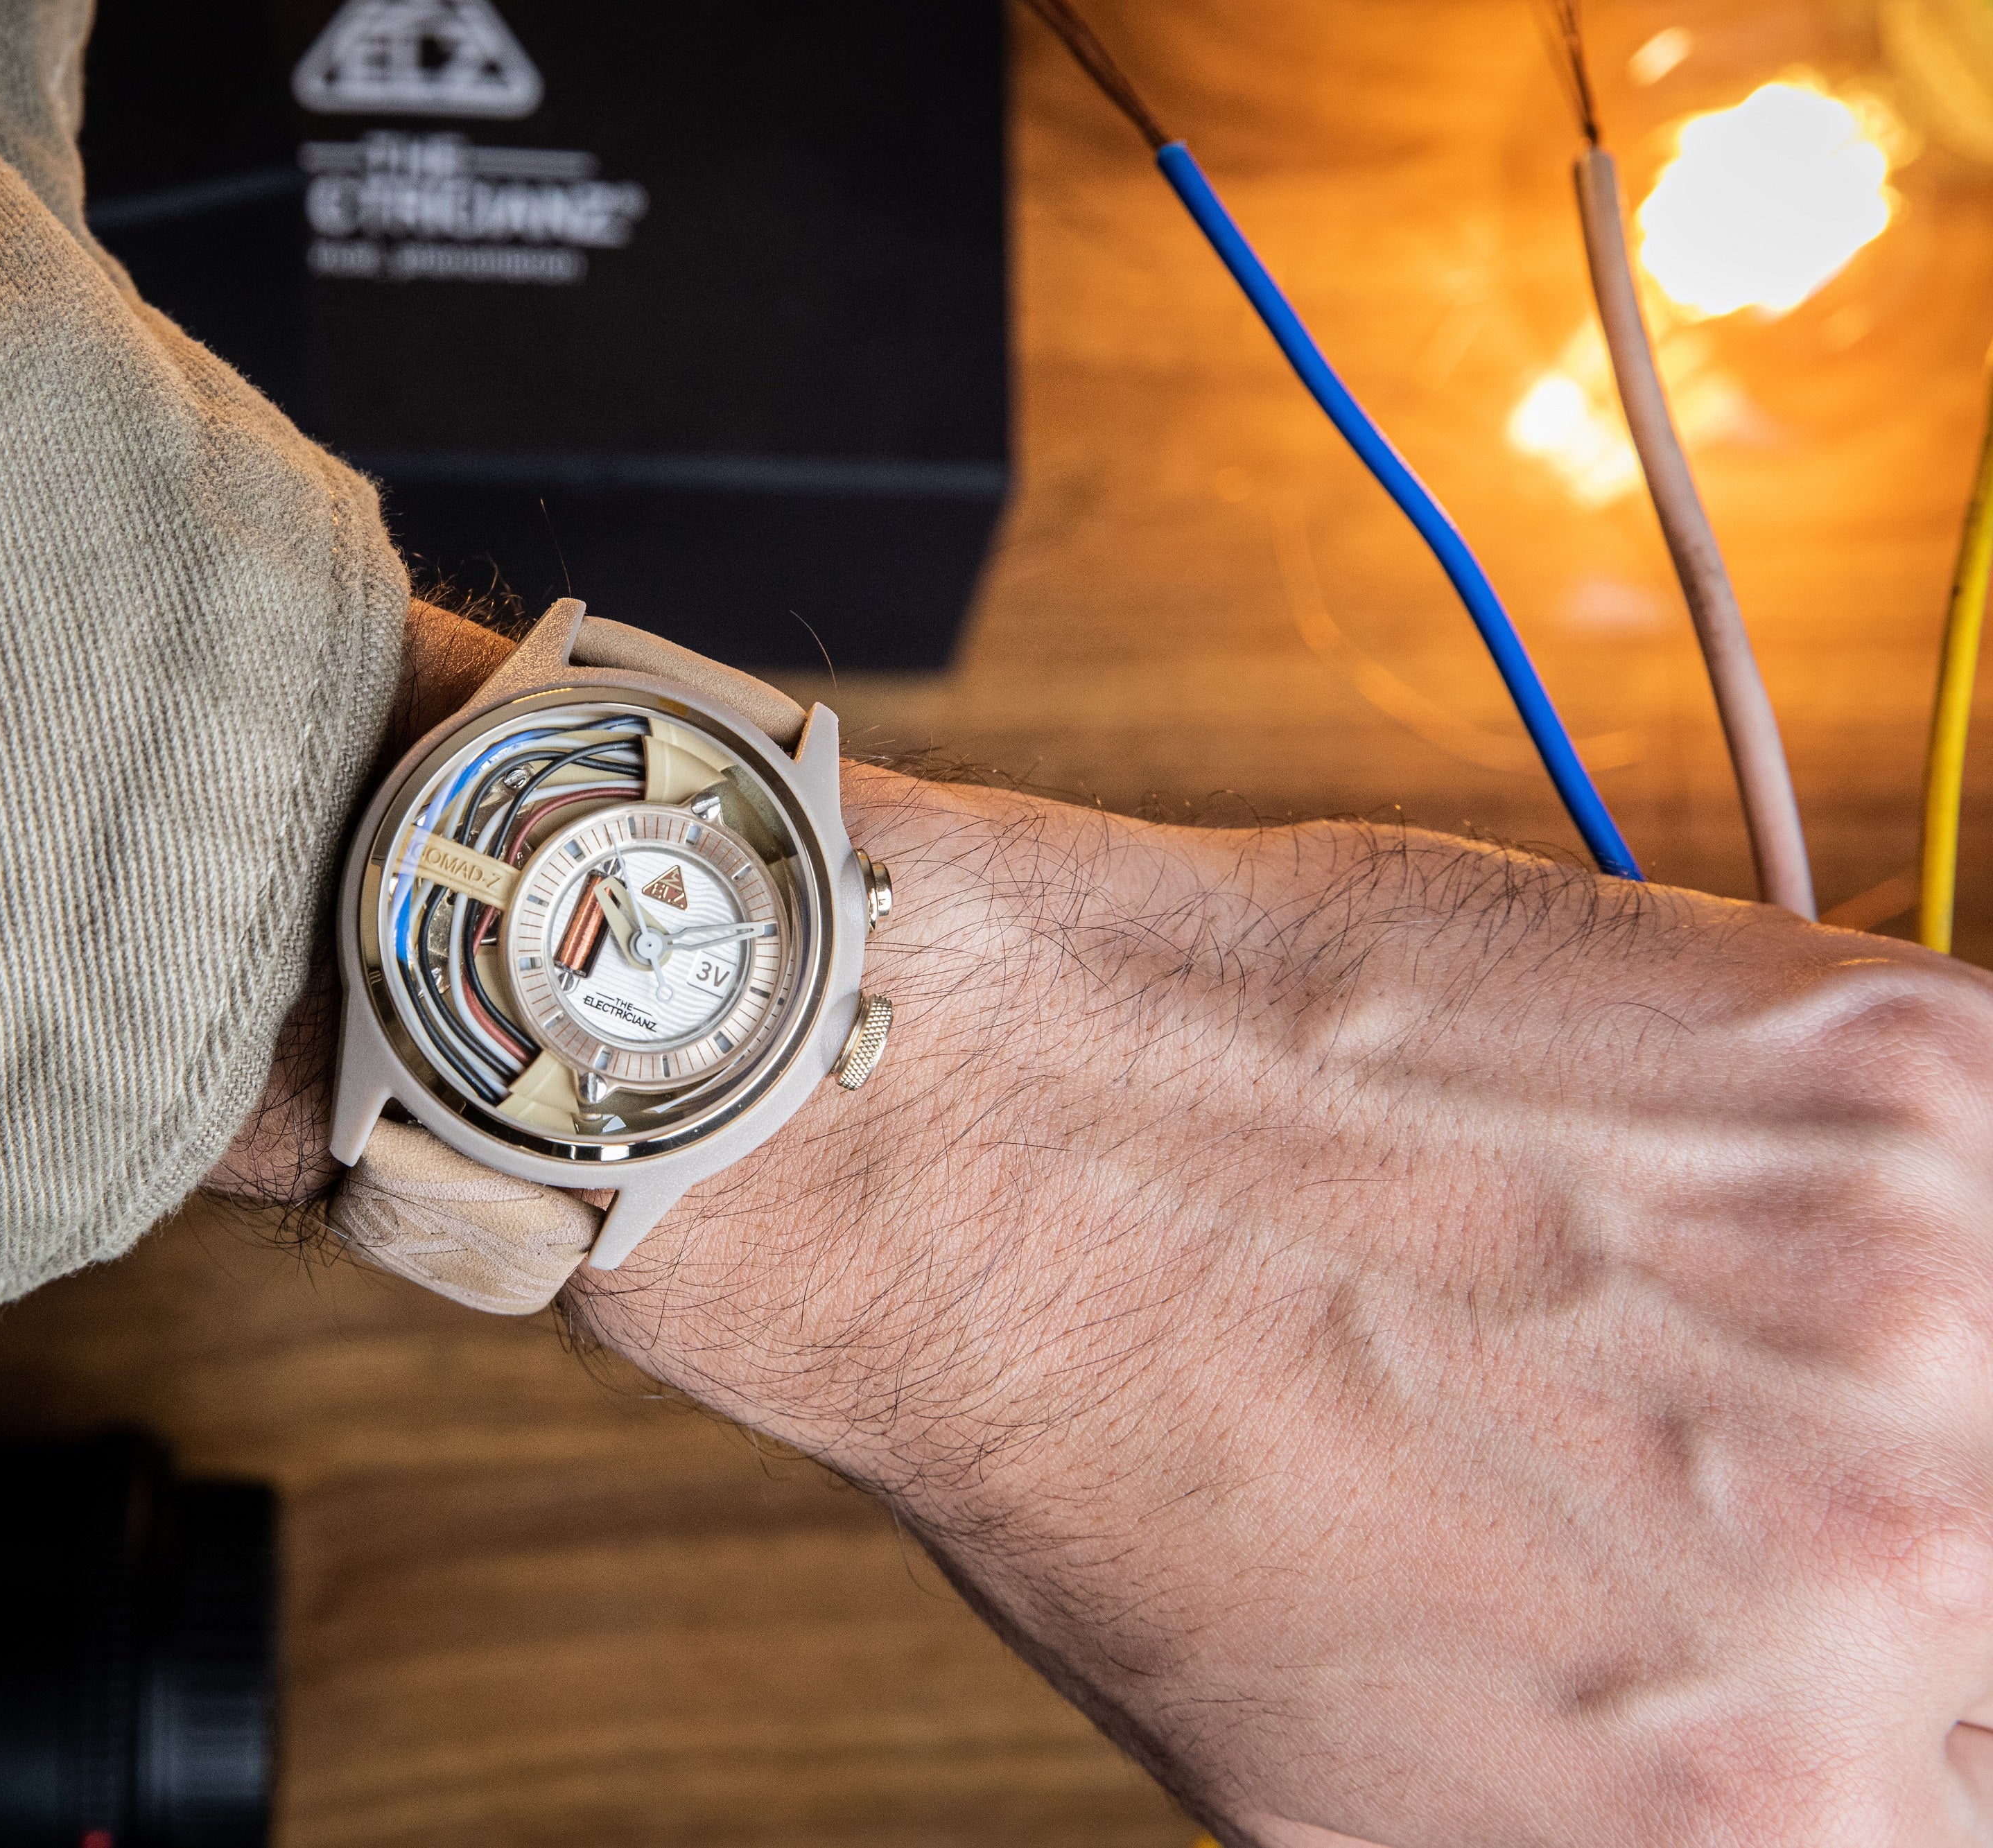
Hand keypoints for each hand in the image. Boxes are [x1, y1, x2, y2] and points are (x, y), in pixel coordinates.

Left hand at [567, 767, 1992, 1847]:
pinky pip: (1975, 1161)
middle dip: (1857, 1531)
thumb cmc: (1109, 1461)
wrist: (979, 1147)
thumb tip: (1757, 1807)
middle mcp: (1890, 1575)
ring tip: (1646, 1299)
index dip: (1872, 1713)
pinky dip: (1856, 1181)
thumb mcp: (1361, 1797)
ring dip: (1865, 1346)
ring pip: (1984, 1361)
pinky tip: (1662, 1178)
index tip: (1808, 1638)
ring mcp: (1909, 1304)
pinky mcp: (1884, 1073)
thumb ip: (1623, 1839)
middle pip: (1984, 1582)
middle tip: (1681, 1447)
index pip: (1950, 1795)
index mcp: (1776, 1819)